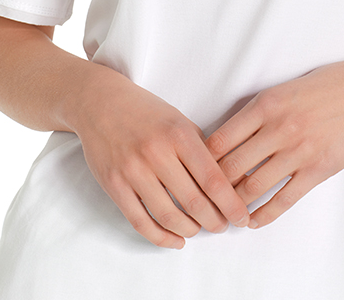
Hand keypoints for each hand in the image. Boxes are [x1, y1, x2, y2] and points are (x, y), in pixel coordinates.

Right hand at [72, 66, 250, 247]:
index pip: (212, 179)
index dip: (230, 204)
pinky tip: (175, 239)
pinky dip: (161, 237)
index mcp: (179, 135)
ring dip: (190, 230)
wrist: (102, 103)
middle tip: (223, 226)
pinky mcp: (114, 185)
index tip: (241, 217)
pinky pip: (140, 221)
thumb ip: (202, 149)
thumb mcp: (180, 121)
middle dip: (214, 221)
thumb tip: (231, 180)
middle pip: (193, 201)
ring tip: (200, 230)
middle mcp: (157, 153)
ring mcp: (133, 170)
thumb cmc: (147, 113)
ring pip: (168, 215)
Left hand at [205, 55, 343, 228]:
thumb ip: (258, 112)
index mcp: (266, 104)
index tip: (195, 171)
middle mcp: (278, 128)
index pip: (220, 139)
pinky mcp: (318, 169)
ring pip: (254, 187)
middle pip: (231, 166)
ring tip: (225, 214)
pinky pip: (284, 199)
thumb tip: (229, 138)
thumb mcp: (284, 89)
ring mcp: (299, 151)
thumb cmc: (326, 85)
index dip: (202, 160)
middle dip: (213, 187)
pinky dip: (264, 215)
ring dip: (235, 205)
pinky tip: (253, 221)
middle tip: (204, 199)